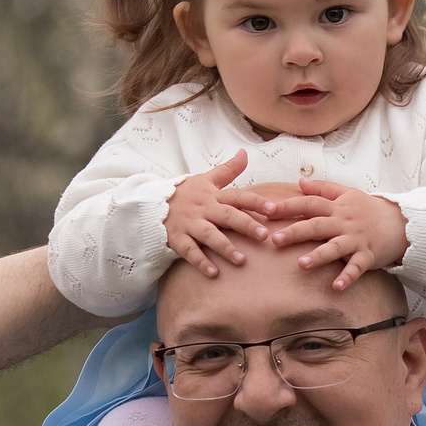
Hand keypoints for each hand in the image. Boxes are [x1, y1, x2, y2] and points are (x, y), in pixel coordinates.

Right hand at [165, 153, 273, 277]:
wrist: (152, 204)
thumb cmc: (186, 193)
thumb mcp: (206, 179)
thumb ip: (228, 169)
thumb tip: (244, 152)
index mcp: (213, 195)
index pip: (238, 196)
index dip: (255, 201)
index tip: (273, 209)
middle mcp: (203, 209)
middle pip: (227, 216)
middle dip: (246, 225)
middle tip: (264, 235)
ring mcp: (190, 224)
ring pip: (209, 235)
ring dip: (225, 247)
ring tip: (241, 260)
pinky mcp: (177, 239)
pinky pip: (189, 252)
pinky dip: (201, 262)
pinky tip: (213, 273)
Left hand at [258, 179, 408, 290]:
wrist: (402, 222)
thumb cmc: (370, 209)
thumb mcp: (347, 194)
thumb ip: (323, 189)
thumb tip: (299, 182)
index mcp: (336, 207)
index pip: (309, 203)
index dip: (288, 206)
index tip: (266, 210)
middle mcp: (344, 222)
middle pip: (316, 225)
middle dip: (295, 232)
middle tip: (274, 239)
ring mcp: (356, 239)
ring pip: (335, 248)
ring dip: (318, 256)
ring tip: (301, 264)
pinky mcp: (368, 255)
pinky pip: (357, 267)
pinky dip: (348, 277)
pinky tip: (336, 286)